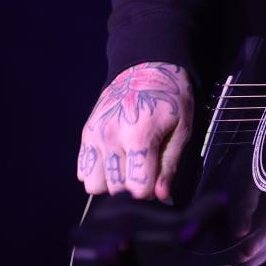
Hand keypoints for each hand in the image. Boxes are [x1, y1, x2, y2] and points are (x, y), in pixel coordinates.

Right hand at [76, 62, 192, 201]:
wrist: (145, 67)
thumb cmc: (170, 98)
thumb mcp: (182, 128)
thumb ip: (170, 164)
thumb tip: (162, 197)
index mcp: (139, 136)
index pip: (137, 187)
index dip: (149, 193)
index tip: (156, 186)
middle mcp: (111, 138)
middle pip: (115, 189)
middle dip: (132, 189)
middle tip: (145, 174)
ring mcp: (95, 136)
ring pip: (94, 186)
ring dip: (111, 183)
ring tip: (128, 168)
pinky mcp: (85, 134)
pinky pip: (83, 171)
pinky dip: (97, 172)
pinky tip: (114, 160)